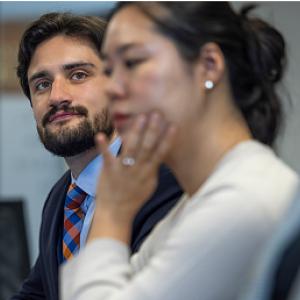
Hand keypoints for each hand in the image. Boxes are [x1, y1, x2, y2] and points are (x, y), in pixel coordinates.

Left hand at [88, 111, 175, 243]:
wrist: (116, 213)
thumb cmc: (134, 198)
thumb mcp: (150, 184)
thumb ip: (154, 168)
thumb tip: (159, 154)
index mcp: (149, 172)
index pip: (161, 153)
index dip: (168, 139)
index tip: (173, 125)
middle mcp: (138, 169)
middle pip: (147, 147)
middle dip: (153, 130)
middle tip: (157, 114)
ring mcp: (124, 169)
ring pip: (131, 148)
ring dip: (136, 132)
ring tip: (140, 117)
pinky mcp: (109, 171)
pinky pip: (107, 157)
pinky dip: (103, 146)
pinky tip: (100, 135)